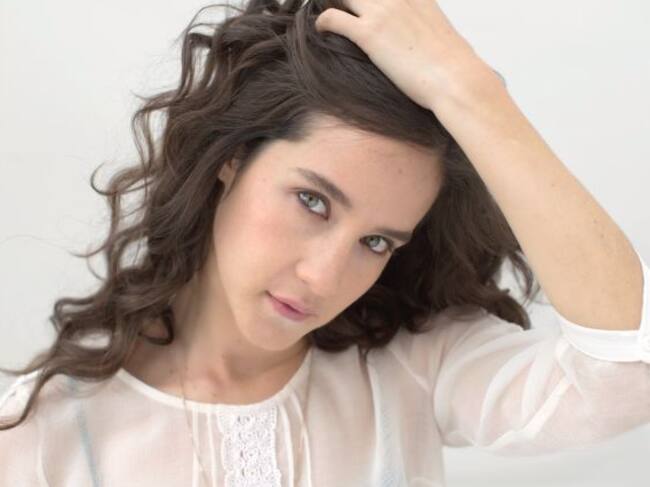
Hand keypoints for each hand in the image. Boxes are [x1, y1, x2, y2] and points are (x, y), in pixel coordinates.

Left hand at [314, 0, 502, 110]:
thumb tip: (424, 41)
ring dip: (331, 3)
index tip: (362, 7)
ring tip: (328, 18)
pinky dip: (322, 22)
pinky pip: (332, 17)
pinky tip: (321, 30)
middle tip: (341, 9)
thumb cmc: (453, 66)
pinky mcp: (370, 34)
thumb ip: (425, 26)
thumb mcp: (441, 34)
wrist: (456, 80)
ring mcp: (383, 13)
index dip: (369, 0)